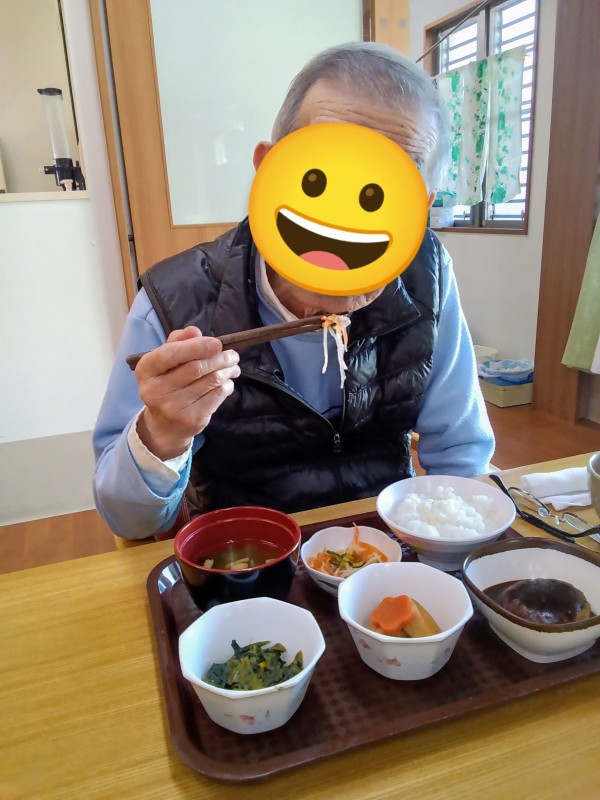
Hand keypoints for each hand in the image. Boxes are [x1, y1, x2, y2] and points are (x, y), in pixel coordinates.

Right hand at [134, 326, 239, 460]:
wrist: (164, 425)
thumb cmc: (166, 383)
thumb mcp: (164, 361)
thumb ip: (178, 342)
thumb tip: (195, 331)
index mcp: (146, 370)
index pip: (170, 354)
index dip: (196, 347)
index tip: (217, 343)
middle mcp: (155, 390)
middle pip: (196, 368)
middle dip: (219, 358)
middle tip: (232, 354)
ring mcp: (173, 407)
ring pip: (210, 381)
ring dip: (227, 370)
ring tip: (233, 366)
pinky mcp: (191, 419)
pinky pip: (217, 396)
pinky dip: (227, 385)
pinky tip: (227, 381)